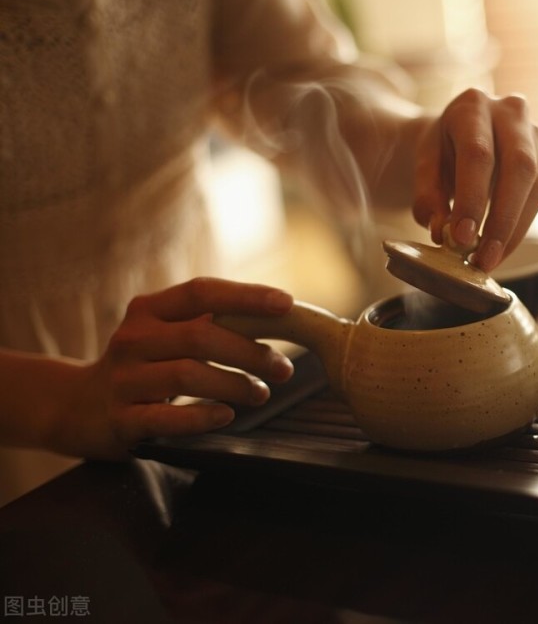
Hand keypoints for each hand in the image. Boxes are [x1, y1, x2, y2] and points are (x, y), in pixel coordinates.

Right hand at [58, 278, 294, 458]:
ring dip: (234, 384)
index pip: (201, 291)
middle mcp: (133, 339)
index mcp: (149, 310)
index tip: (287, 304)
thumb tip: (282, 312)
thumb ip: (211, 322)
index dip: (246, 296)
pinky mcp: (120, 418)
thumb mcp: (167, 334)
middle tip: (284, 369)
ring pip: (187, 374)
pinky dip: (201, 417)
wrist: (79, 406)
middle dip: (251, 352)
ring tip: (262, 394)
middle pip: (201, 336)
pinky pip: (165, 418)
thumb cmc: (145, 365)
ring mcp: (124, 379)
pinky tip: (227, 415)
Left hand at [411, 88, 537, 271]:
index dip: (472, 199)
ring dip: (514, 229)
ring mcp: (534, 133)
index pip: (478, 155)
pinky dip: (520, 227)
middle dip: (502, 220)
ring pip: (536, 185)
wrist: (461, 131)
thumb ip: (429, 195)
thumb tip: (442, 231)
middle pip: (518, 167)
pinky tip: (501, 248)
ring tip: (491, 260)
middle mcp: (510, 112)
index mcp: (473, 106)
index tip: (462, 238)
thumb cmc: (442, 148)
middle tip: (483, 258)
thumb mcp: (424, 164)